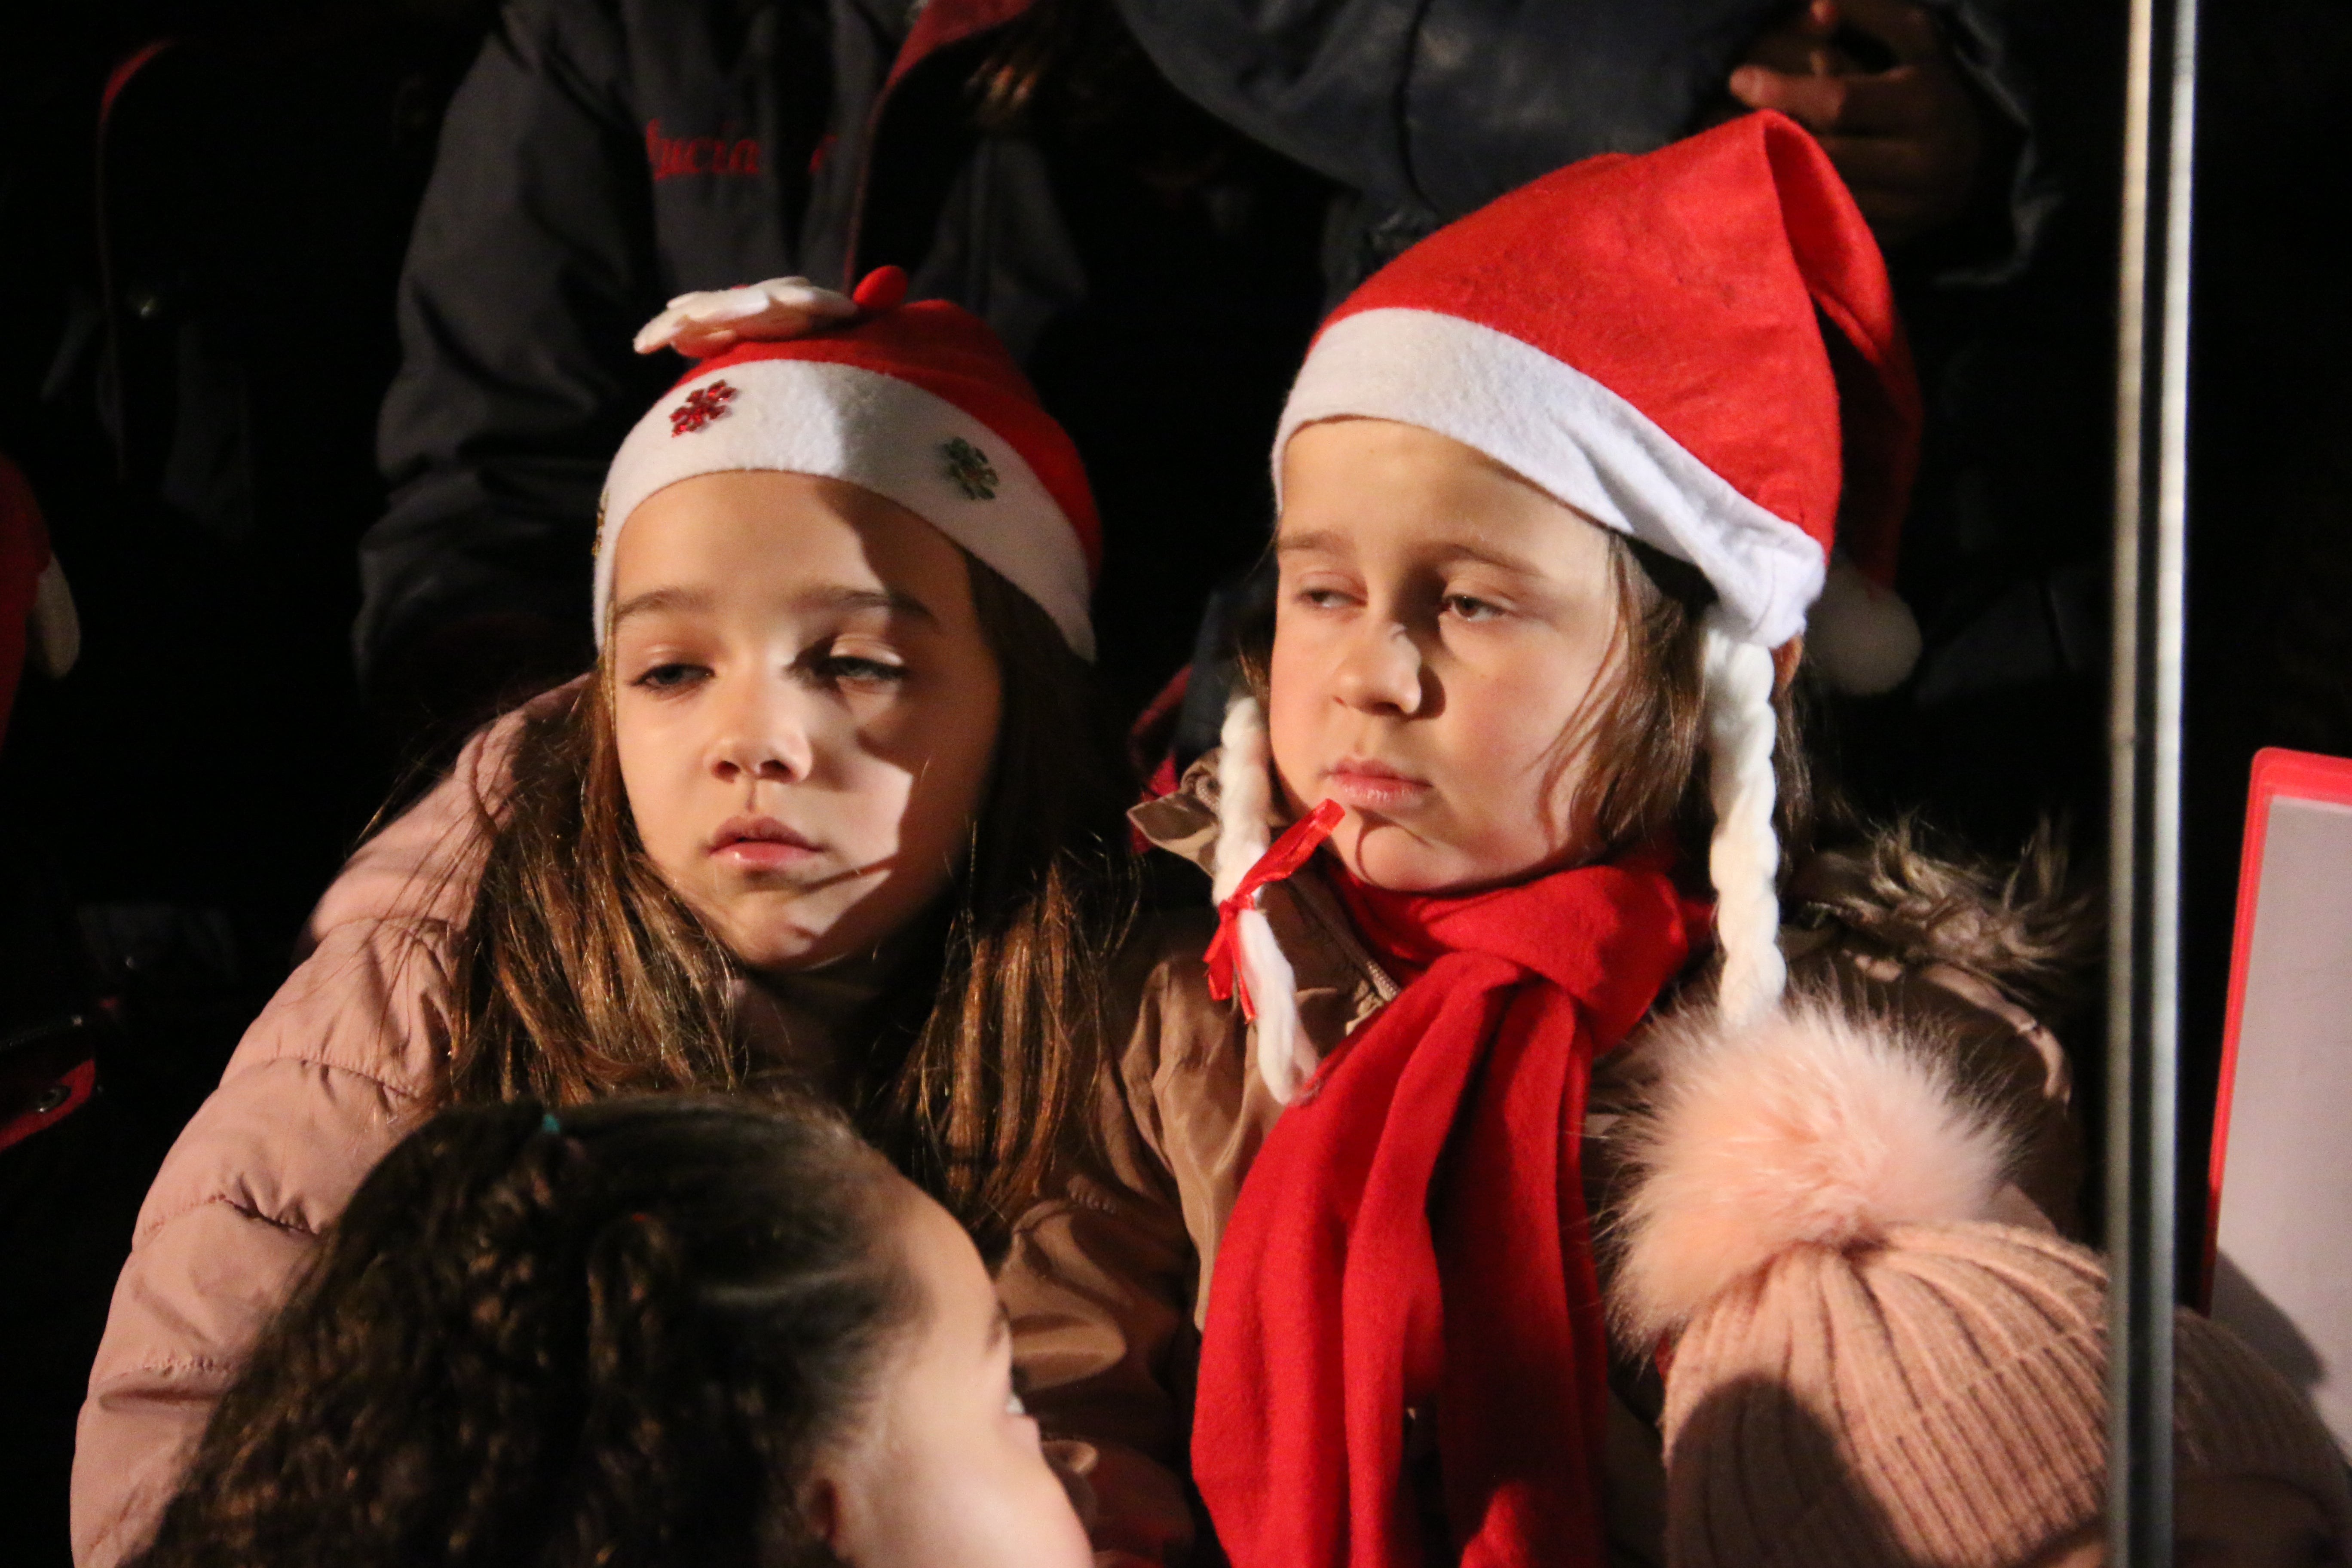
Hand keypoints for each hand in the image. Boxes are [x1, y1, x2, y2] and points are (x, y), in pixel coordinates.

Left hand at [1728, 0, 1984, 246]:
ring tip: (1748, 153)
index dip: (1784, 89)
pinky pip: (1834, 229)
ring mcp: (1910, 209)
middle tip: (1737, 122)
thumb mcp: (1912, 39)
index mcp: (1924, 103)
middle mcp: (1922, 162)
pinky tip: (1775, 188)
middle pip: (1828, 155)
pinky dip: (1800, 209)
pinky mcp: (1896, 241)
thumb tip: (1815, 7)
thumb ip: (1869, 12)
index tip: (1738, 78)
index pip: (1840, 101)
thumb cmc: (1928, 86)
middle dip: (1776, 138)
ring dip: (1781, 176)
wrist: (1981, 159)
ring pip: (1828, 197)